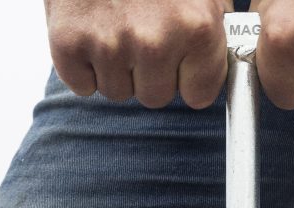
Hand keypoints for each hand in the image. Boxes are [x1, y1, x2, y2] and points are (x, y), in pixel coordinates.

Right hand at [44, 0, 231, 109]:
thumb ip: (216, 25)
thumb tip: (223, 62)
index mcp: (198, 28)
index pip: (199, 95)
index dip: (187, 77)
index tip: (179, 55)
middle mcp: (155, 42)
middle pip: (156, 97)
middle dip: (150, 72)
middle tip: (140, 30)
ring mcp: (110, 46)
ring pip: (118, 92)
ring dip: (117, 68)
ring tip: (115, 23)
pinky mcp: (69, 45)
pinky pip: (83, 85)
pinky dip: (83, 65)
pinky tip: (91, 29)